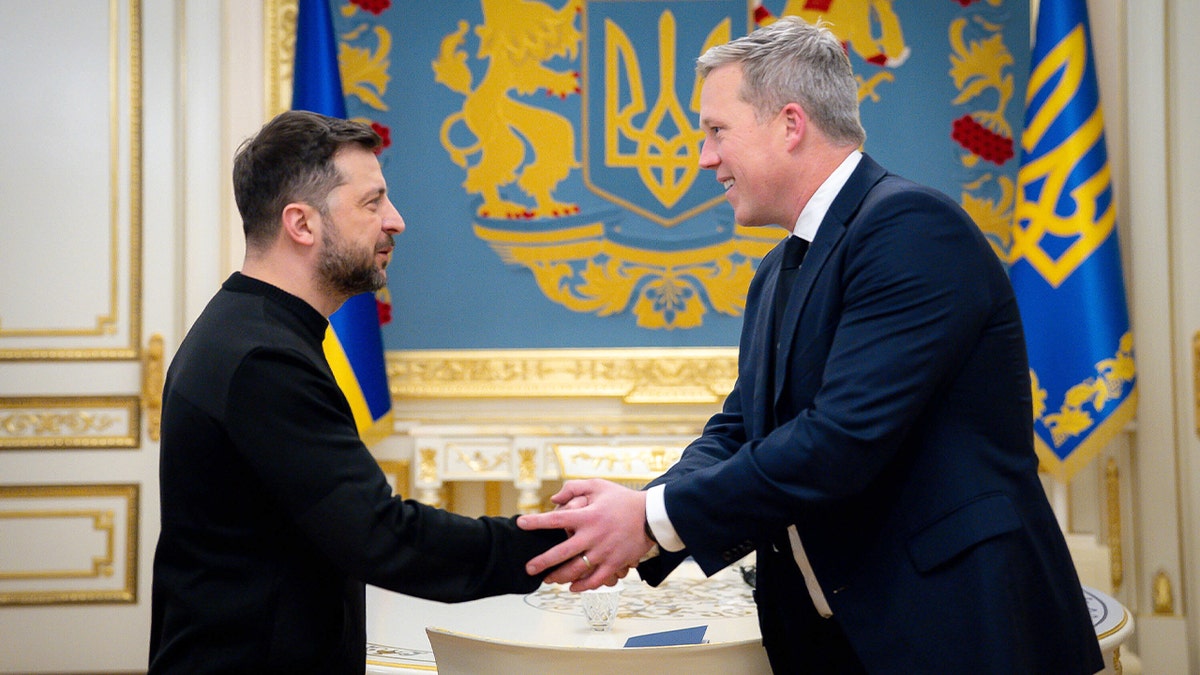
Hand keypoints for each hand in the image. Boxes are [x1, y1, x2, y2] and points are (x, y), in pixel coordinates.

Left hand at [518, 479, 653, 590]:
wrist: (652, 516)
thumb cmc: (622, 500)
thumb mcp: (598, 486)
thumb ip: (574, 488)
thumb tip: (553, 499)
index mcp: (587, 516)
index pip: (556, 519)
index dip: (536, 522)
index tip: (520, 523)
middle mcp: (593, 536)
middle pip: (561, 553)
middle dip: (542, 562)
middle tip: (529, 569)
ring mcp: (604, 552)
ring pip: (576, 570)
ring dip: (559, 577)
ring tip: (548, 580)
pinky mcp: (615, 564)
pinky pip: (596, 580)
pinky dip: (582, 586)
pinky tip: (572, 587)